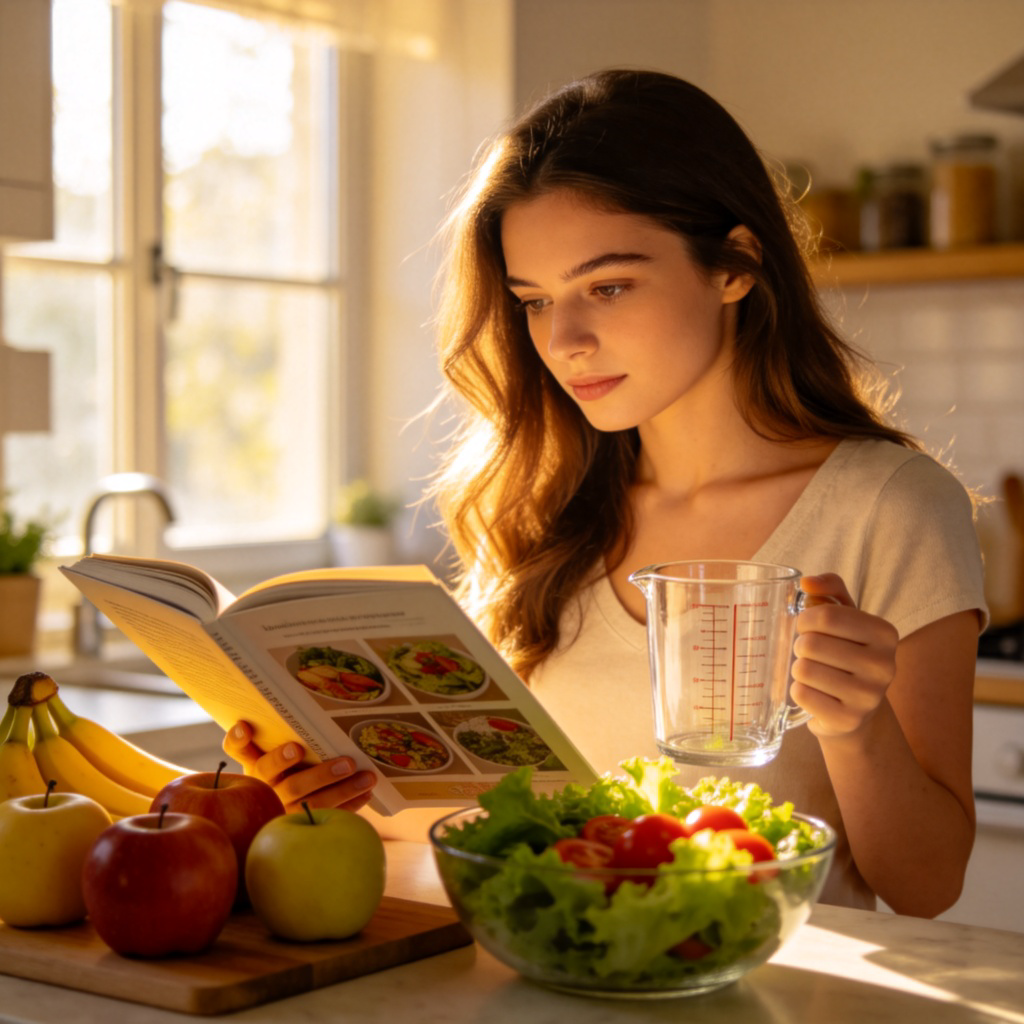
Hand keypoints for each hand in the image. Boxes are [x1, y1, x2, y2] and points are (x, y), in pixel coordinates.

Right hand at [223, 721, 376, 812]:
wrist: (273, 807)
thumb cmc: (281, 766)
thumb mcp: (271, 750)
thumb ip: (279, 733)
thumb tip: (309, 701)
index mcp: (254, 766)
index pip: (238, 751)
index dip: (238, 740)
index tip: (246, 727)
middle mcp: (265, 790)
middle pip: (292, 785)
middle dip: (321, 775)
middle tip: (347, 762)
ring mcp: (283, 810)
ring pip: (315, 804)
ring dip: (344, 790)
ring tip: (367, 777)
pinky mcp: (301, 824)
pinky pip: (328, 816)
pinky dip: (351, 804)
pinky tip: (367, 793)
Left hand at [790, 574, 898, 738]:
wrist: (855, 708)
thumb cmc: (845, 651)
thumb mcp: (844, 614)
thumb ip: (829, 587)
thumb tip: (807, 582)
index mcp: (886, 633)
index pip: (826, 616)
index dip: (805, 619)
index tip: (806, 627)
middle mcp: (885, 666)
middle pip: (811, 643)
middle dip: (800, 645)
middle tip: (810, 653)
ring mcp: (869, 697)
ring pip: (804, 669)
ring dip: (798, 669)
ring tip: (812, 672)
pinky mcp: (849, 721)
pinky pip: (802, 695)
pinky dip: (798, 691)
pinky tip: (814, 692)